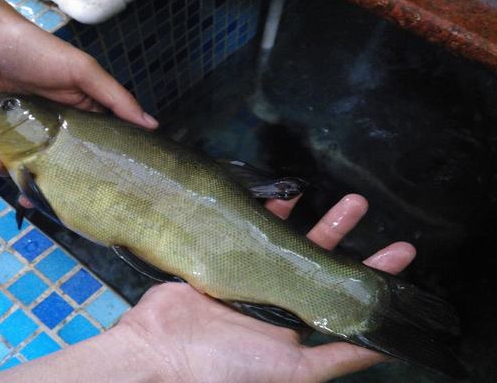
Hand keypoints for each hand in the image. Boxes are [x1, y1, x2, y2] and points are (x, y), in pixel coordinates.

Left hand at [0, 0, 156, 202]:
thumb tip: (152, 125)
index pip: (94, 147)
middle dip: (45, 181)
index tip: (96, 192)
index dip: (95, 169)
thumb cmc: (36, 50)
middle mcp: (55, 124)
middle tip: (36, 196)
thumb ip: (115, 97)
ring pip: (21, 159)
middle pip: (55, 162)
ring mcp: (26, 125)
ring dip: (3, 167)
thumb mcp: (82, 71)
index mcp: (81, 113)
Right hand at [116, 194, 415, 382]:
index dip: (371, 273)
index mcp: (294, 327)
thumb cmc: (225, 369)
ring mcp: (252, 275)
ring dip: (317, 219)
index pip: (341, 294)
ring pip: (290, 240)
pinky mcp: (227, 256)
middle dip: (344, 235)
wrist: (161, 351)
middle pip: (318, 260)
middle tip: (364, 207)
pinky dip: (270, 210)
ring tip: (346, 199)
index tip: (398, 251)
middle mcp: (277, 298)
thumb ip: (339, 358)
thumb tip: (386, 349)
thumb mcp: (294, 372)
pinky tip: (290, 193)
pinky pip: (254, 228)